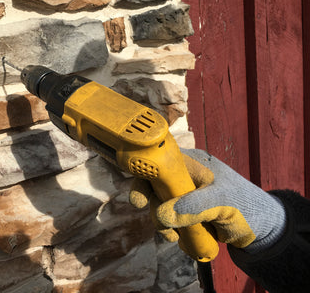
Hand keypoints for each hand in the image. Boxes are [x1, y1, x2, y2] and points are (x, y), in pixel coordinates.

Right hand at [130, 149, 285, 252]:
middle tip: (160, 225)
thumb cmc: (246, 207)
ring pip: (158, 204)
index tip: (138, 199)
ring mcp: (183, 193)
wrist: (262, 229)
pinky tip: (180, 240)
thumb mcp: (222, 202)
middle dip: (152, 207)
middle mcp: (183, 175)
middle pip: (153, 184)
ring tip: (174, 238)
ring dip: (162, 223)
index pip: (160, 161)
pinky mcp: (184, 210)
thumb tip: (161, 215)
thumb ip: (194, 206)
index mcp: (191, 163)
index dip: (145, 176)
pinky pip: (168, 218)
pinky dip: (170, 230)